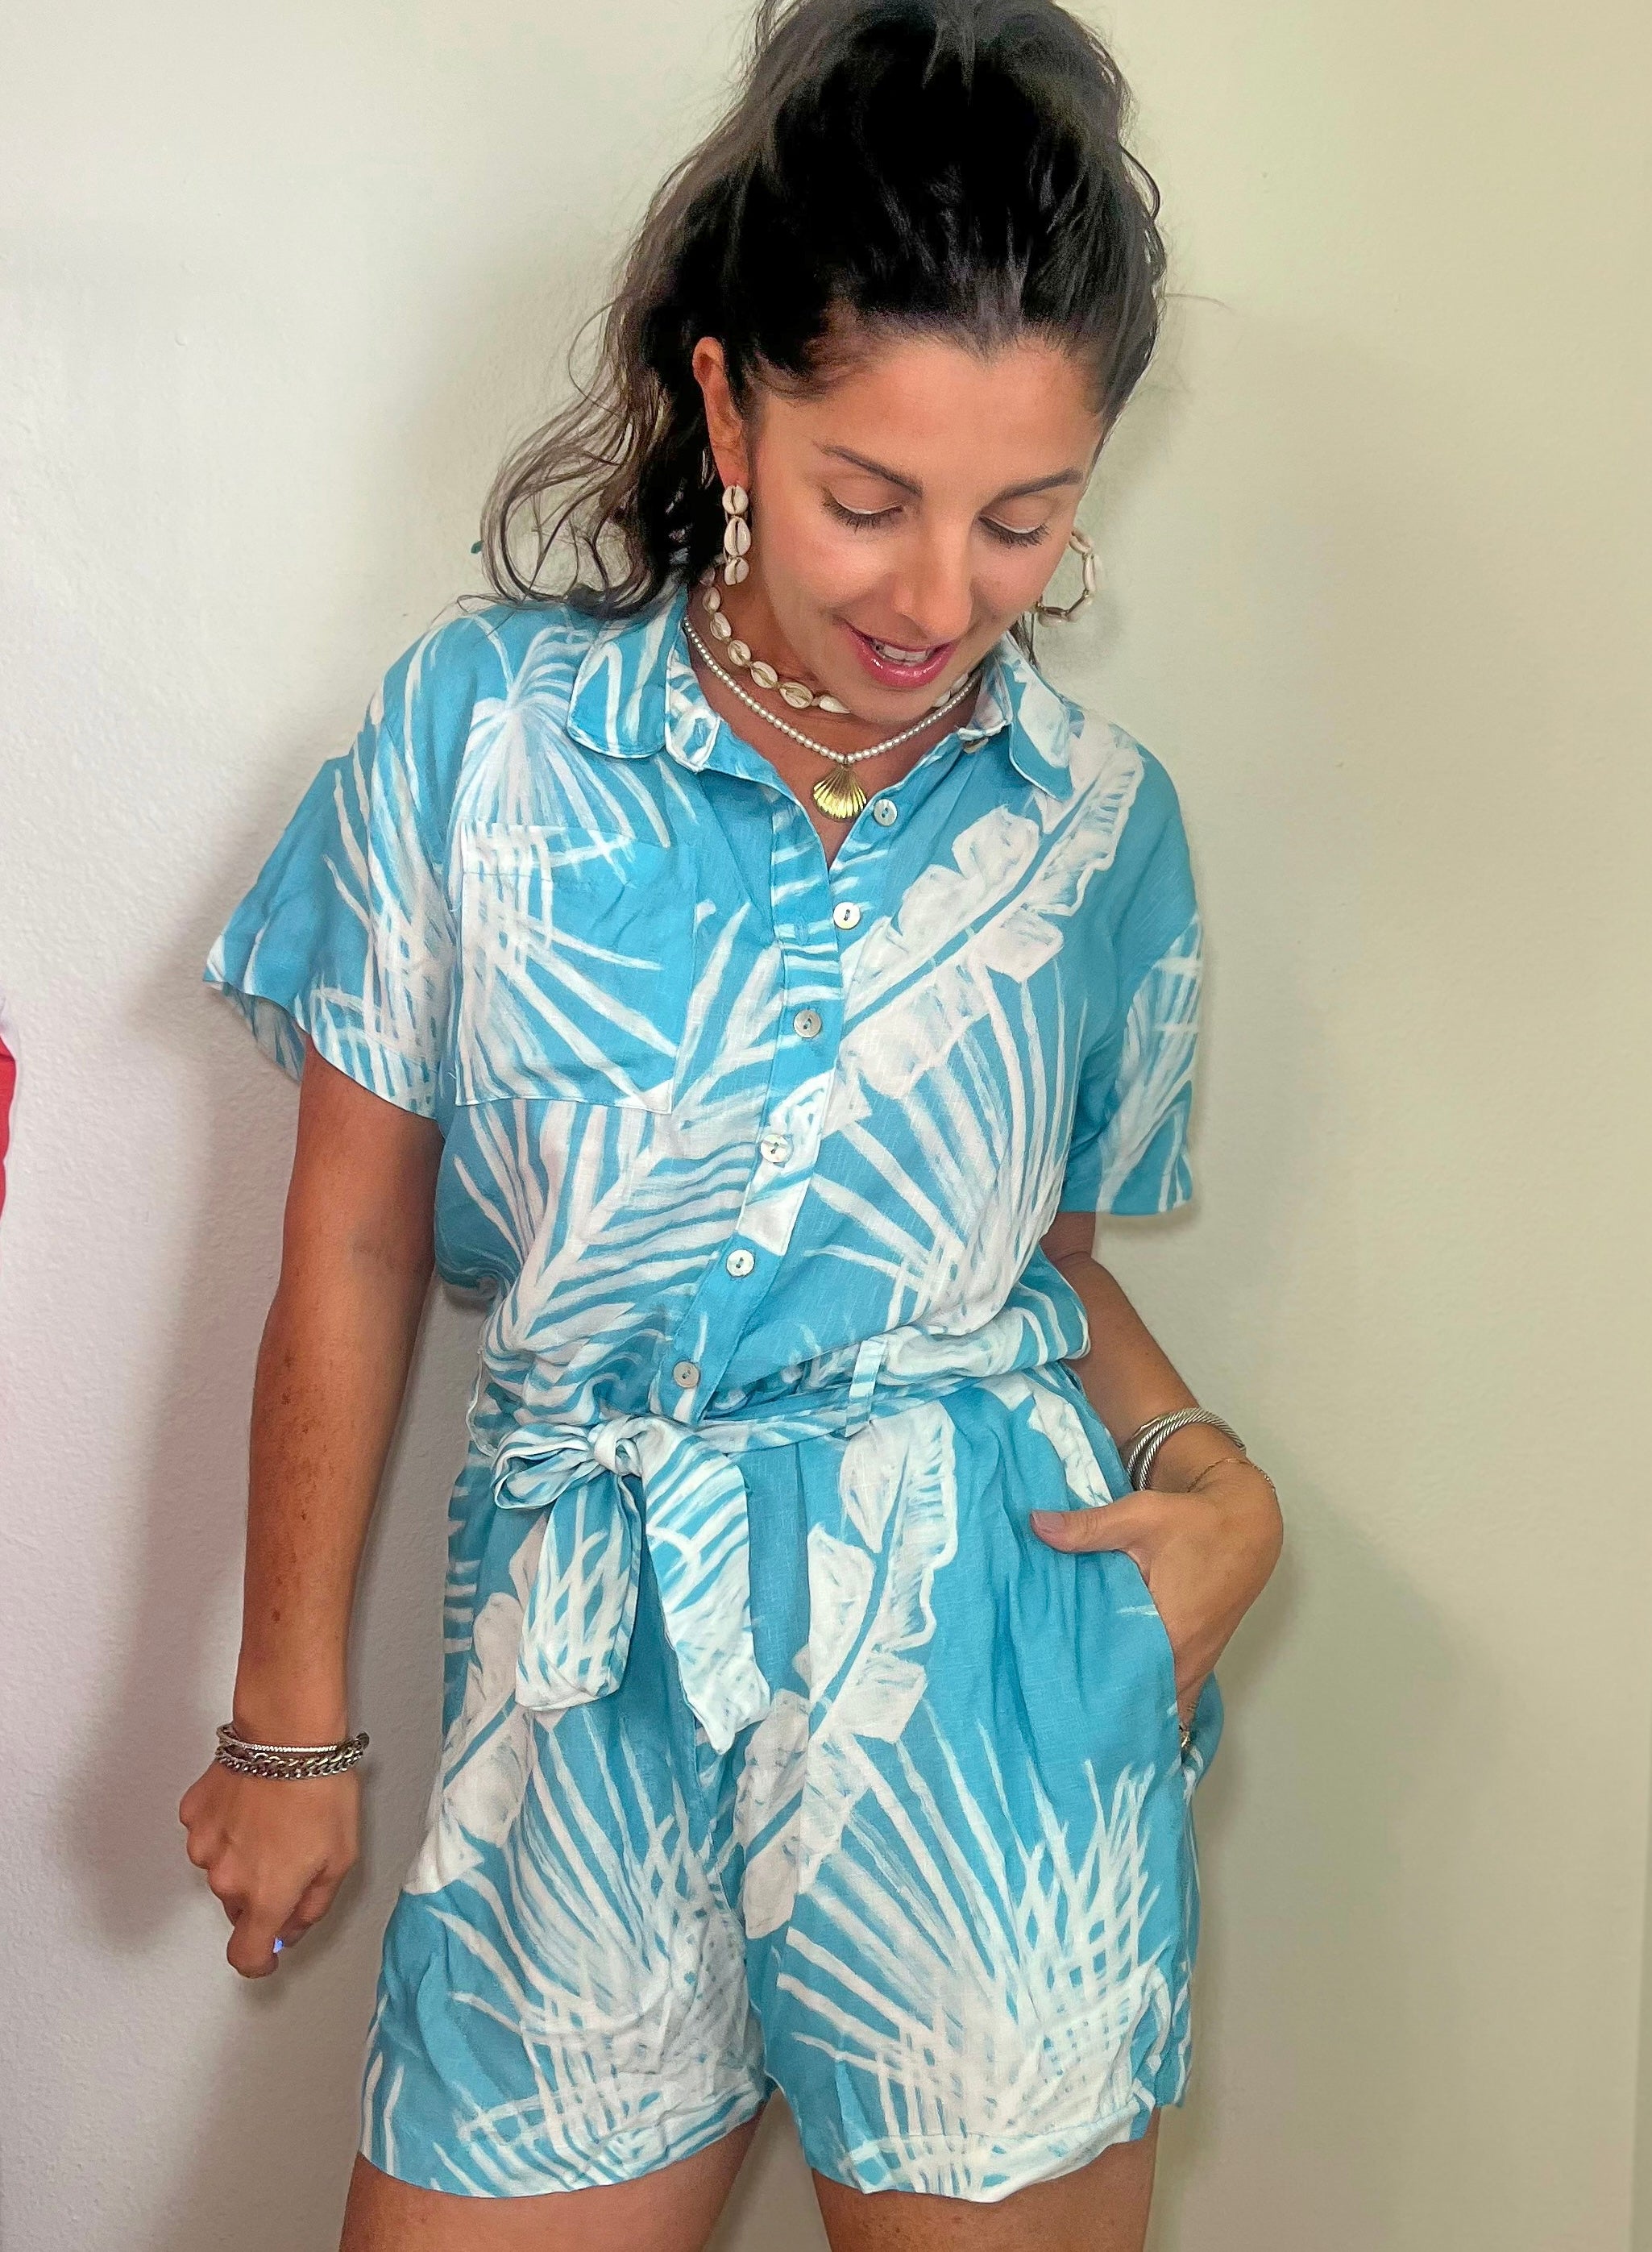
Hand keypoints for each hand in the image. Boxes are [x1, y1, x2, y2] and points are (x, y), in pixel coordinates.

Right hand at [178, 1759, 359, 1978]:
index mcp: (265, 1897)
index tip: (268, 1955)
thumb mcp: (341, 1857)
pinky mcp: (192, 1815)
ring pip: (221, 1868)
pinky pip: (209, 1834)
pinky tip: (251, 1801)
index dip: (258, 1962)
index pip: (246, 1955)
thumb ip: (314, 1905)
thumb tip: (293, 1928)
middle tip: (289, 1854)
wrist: (287, 1734)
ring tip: (271, 1818)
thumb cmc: (320, 1790)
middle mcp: (227, 1880)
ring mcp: (204, 1846)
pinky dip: (225, 1826)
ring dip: (242, 1856)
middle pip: (239, 1906)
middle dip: (261, 1893)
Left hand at [1030, 1457, 1282, 1727]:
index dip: (1086, 1691)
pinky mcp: (1200, 1662)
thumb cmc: (1197, 1524)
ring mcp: (1196, 1666)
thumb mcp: (1139, 1518)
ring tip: (1080, 1702)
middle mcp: (1185, 1661)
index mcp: (1169, 1634)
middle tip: (1057, 1703)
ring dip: (1124, 1701)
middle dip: (1100, 1703)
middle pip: (1136, 1700)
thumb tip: (1036, 1526)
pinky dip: (1146, 1695)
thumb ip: (1088, 1528)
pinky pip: (1171, 1694)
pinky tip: (1116, 1690)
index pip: (1119, 1680)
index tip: (1052, 1695)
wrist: (1249, 1528)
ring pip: (1155, 1702)